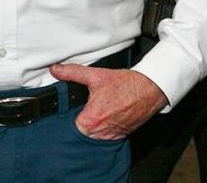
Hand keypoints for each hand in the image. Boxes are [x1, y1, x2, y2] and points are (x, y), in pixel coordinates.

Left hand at [49, 63, 167, 139]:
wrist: (150, 88)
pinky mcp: (120, 136)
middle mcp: (100, 132)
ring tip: (100, 110)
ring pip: (93, 135)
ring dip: (95, 125)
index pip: (69, 127)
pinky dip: (105, 127)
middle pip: (81, 131)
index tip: (73, 109)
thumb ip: (73, 73)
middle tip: (89, 107)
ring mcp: (111, 136)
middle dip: (83, 119)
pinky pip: (106, 136)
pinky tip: (109, 115)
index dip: (69, 117)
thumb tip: (56, 69)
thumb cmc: (126, 84)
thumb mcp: (97, 75)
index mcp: (91, 120)